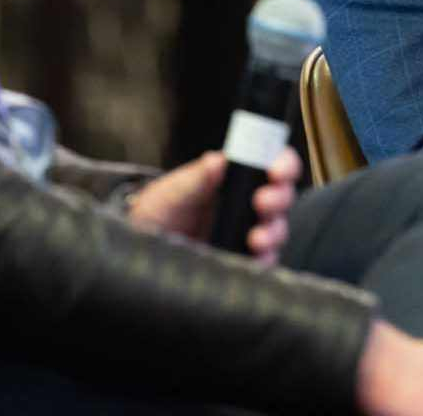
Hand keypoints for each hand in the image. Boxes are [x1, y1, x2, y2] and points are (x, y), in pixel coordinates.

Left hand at [126, 147, 300, 262]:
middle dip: (279, 198)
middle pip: (282, 196)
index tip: (276, 171)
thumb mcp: (171, 192)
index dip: (282, 163)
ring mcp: (245, 233)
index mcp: (234, 177)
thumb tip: (218, 161)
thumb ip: (196, 178)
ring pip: (277, 229)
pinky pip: (265, 261)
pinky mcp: (241, 261)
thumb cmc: (156, 213)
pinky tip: (254, 258)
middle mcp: (245, 204)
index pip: (271, 162)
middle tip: (262, 203)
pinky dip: (265, 260)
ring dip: (273, 232)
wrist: (140, 249)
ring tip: (255, 239)